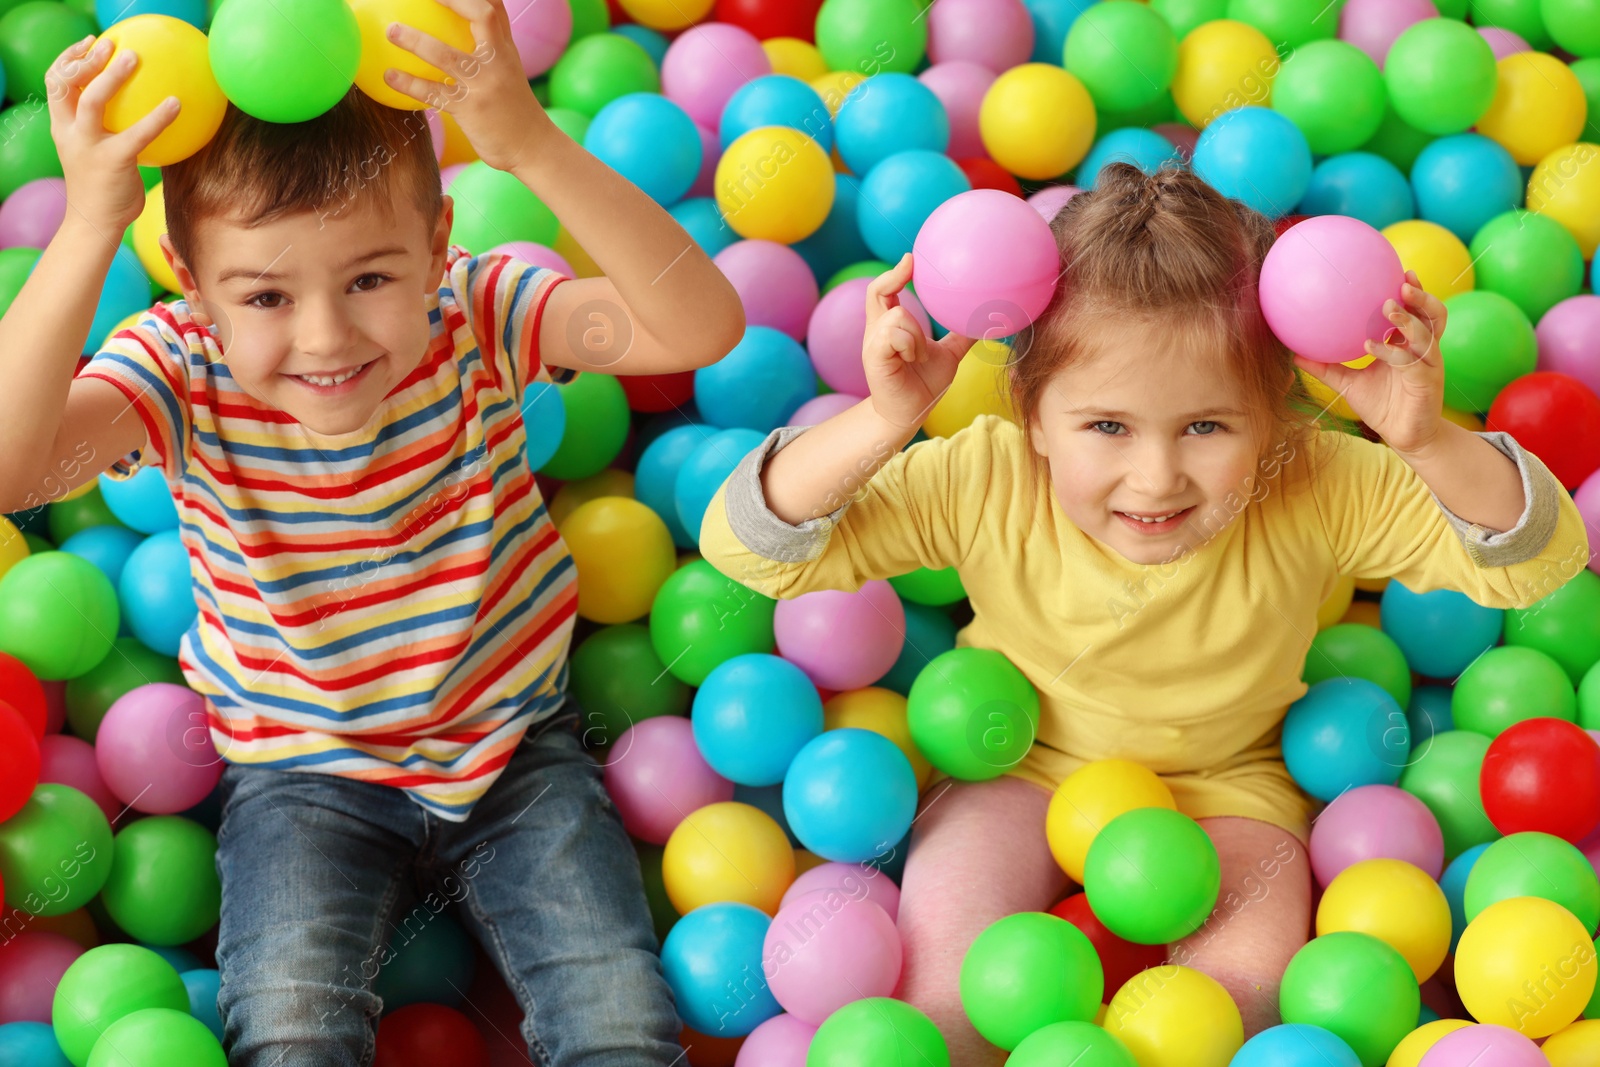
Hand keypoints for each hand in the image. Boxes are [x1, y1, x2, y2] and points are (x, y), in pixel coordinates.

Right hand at [44, 35, 179, 234]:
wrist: (94, 224)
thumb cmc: (102, 187)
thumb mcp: (94, 152)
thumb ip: (104, 131)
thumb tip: (138, 112)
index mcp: (63, 127)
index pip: (55, 83)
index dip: (68, 59)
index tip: (88, 44)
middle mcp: (70, 132)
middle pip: (66, 83)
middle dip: (85, 59)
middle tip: (111, 43)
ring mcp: (89, 146)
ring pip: (93, 100)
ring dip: (112, 76)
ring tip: (134, 58)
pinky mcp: (113, 161)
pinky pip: (138, 133)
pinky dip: (158, 116)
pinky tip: (176, 104)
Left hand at [383, 0, 544, 172]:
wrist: (534, 148)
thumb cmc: (515, 112)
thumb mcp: (508, 74)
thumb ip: (489, 53)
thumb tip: (454, 38)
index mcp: (506, 49)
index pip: (494, 7)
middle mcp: (498, 60)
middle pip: (482, 15)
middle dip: (452, 0)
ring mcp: (485, 84)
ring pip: (446, 55)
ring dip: (415, 41)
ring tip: (391, 32)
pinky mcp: (471, 110)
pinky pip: (433, 92)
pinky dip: (408, 83)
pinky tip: (388, 76)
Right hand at [864, 254, 974, 432]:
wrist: (907, 415)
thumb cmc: (922, 386)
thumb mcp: (947, 356)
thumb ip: (959, 337)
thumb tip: (985, 322)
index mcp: (890, 327)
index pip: (883, 291)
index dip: (894, 273)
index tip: (911, 259)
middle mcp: (877, 331)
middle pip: (877, 291)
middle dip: (893, 277)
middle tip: (909, 266)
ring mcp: (873, 343)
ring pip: (898, 315)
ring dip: (917, 334)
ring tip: (920, 355)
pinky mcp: (874, 356)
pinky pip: (895, 334)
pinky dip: (910, 345)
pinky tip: (914, 359)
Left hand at [1294, 270, 1447, 455]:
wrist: (1404, 437)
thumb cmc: (1381, 406)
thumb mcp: (1347, 384)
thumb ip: (1326, 367)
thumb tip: (1295, 354)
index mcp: (1409, 345)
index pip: (1416, 311)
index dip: (1413, 291)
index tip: (1399, 271)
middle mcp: (1423, 350)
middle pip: (1432, 314)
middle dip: (1420, 296)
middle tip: (1401, 282)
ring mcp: (1429, 364)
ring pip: (1428, 333)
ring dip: (1410, 318)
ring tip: (1390, 306)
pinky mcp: (1428, 381)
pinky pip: (1411, 361)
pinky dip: (1392, 351)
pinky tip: (1370, 344)